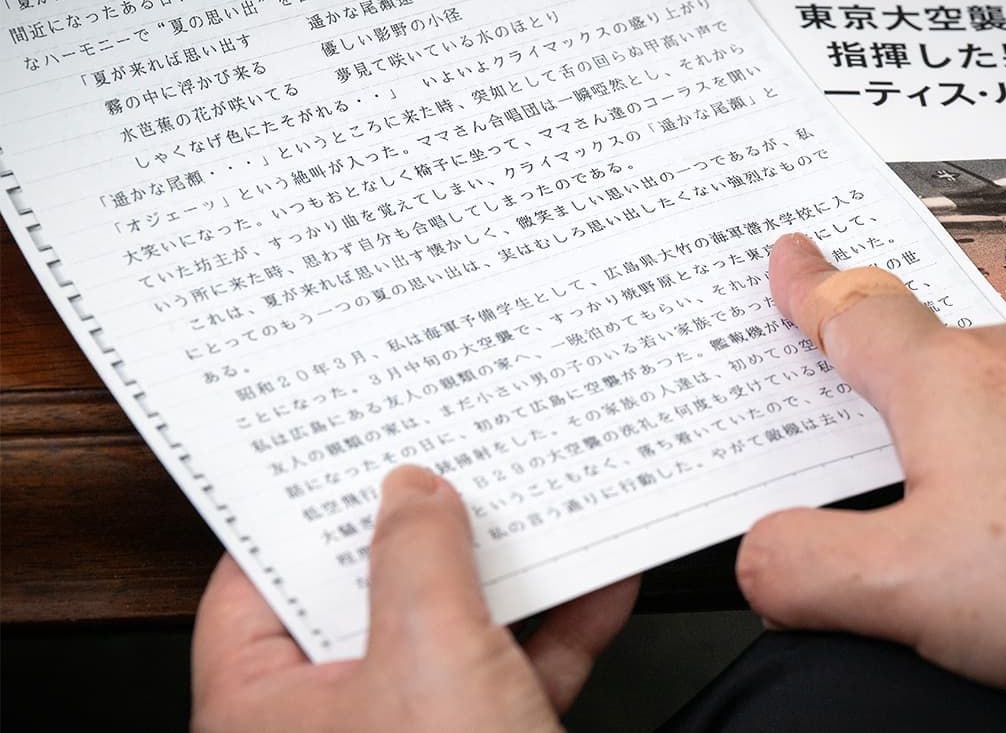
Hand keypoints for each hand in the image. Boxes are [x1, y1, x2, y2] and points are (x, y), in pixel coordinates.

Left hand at [192, 466, 638, 731]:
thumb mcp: (432, 660)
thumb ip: (419, 560)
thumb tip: (411, 492)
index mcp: (265, 711)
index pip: (254, 584)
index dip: (298, 511)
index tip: (344, 453)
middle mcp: (328, 730)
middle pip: (364, 601)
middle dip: (426, 535)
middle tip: (454, 462)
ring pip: (449, 638)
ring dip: (506, 578)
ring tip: (541, 508)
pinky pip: (512, 679)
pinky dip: (556, 635)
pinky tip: (598, 587)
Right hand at [735, 234, 1005, 694]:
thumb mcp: (906, 588)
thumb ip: (807, 564)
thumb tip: (759, 555)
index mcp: (945, 379)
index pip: (853, 311)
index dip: (810, 288)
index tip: (789, 258)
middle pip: (926, 349)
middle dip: (894, 385)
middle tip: (878, 439)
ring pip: (999, 379)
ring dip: (972, 419)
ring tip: (977, 501)